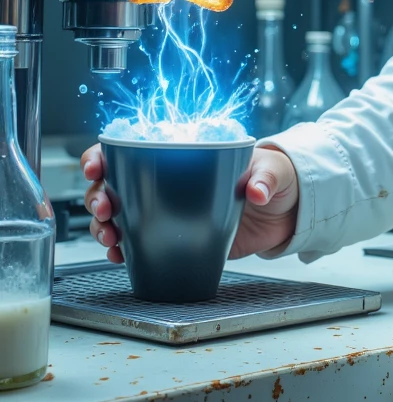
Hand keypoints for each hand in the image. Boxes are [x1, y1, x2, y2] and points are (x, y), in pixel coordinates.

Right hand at [80, 144, 299, 263]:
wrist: (288, 212)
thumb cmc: (277, 178)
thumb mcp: (274, 170)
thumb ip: (266, 177)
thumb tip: (257, 190)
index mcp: (183, 155)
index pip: (128, 148)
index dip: (103, 156)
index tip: (96, 168)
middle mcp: (167, 181)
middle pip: (113, 183)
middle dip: (98, 196)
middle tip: (105, 208)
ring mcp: (168, 211)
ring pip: (118, 214)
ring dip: (104, 224)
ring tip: (109, 236)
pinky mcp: (176, 238)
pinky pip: (137, 243)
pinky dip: (122, 249)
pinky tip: (119, 254)